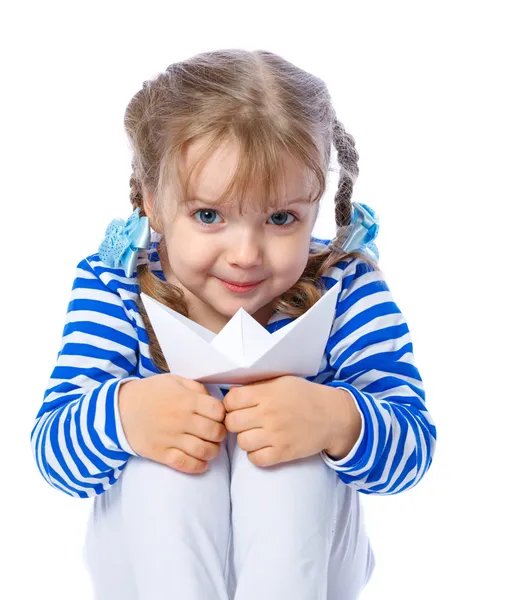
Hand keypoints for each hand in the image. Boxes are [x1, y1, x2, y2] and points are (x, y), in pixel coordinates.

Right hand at [118, 374, 227, 474]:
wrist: (118, 409)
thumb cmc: (150, 392)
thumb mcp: (174, 380)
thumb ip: (196, 387)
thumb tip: (213, 400)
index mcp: (187, 400)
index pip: (218, 411)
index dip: (223, 415)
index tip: (218, 417)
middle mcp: (181, 419)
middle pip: (214, 432)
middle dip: (220, 435)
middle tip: (216, 434)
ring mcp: (171, 438)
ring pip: (203, 450)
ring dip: (212, 452)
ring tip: (210, 448)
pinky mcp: (160, 453)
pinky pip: (185, 464)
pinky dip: (198, 466)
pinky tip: (202, 463)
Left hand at [223, 375, 351, 466]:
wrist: (332, 416)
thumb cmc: (306, 396)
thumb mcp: (282, 382)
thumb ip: (257, 386)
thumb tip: (232, 392)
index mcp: (266, 394)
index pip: (231, 400)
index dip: (230, 404)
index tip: (238, 406)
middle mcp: (268, 414)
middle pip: (231, 423)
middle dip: (235, 422)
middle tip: (245, 422)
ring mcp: (275, 435)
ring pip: (241, 442)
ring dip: (246, 439)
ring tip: (256, 434)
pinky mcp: (283, 452)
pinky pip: (256, 459)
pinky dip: (256, 455)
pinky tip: (263, 447)